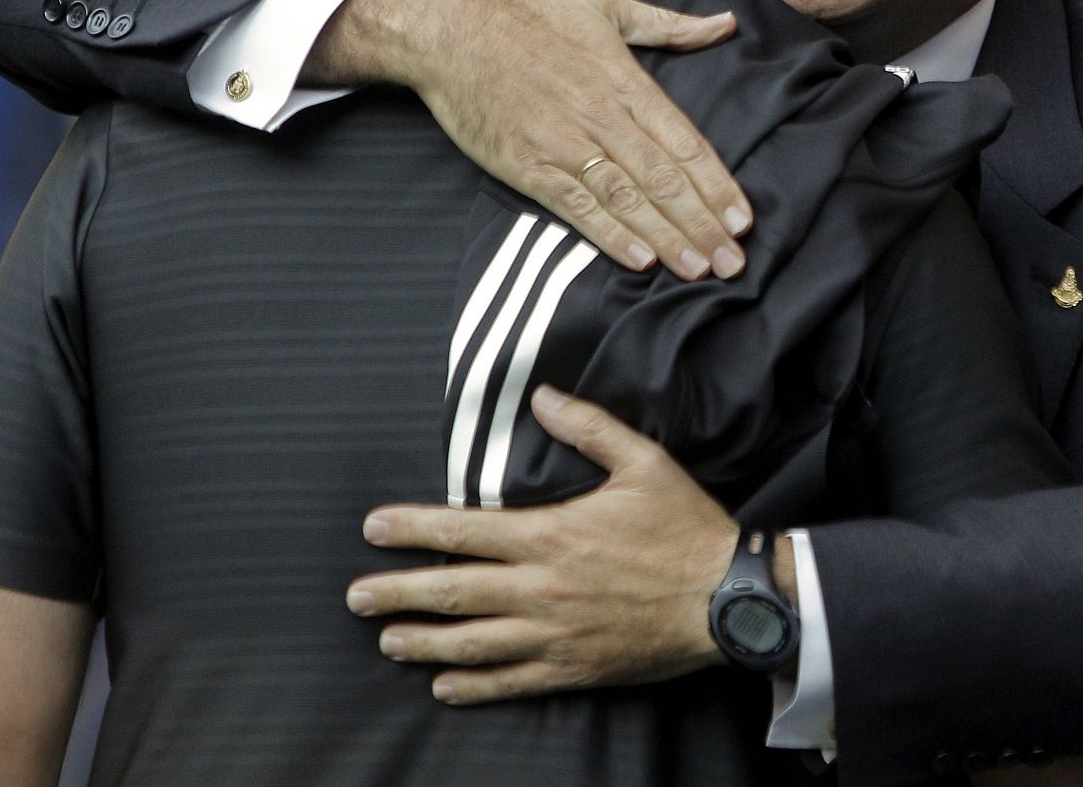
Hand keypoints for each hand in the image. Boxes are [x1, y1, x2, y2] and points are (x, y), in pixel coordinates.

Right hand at [307, 0, 752, 280]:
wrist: (453, 31)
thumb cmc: (532, 17)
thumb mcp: (607, 7)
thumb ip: (670, 24)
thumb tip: (726, 22)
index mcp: (624, 81)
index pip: (684, 142)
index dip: (716, 185)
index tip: (744, 219)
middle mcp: (600, 116)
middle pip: (663, 178)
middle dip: (702, 224)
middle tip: (734, 263)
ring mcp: (563, 144)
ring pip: (626, 198)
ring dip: (666, 237)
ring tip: (699, 269)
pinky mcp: (527, 166)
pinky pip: (576, 206)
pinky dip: (608, 234)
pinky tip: (639, 260)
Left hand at [346, 386, 738, 702]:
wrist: (728, 599)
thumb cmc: (684, 526)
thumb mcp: (642, 460)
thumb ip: (587, 426)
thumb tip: (541, 396)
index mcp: (550, 535)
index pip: (462, 531)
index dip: (412, 529)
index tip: (372, 528)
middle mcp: (541, 589)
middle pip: (453, 592)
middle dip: (398, 593)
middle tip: (355, 597)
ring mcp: (555, 635)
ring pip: (472, 643)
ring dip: (423, 641)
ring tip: (387, 639)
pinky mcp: (575, 669)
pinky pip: (512, 682)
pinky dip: (473, 686)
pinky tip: (444, 686)